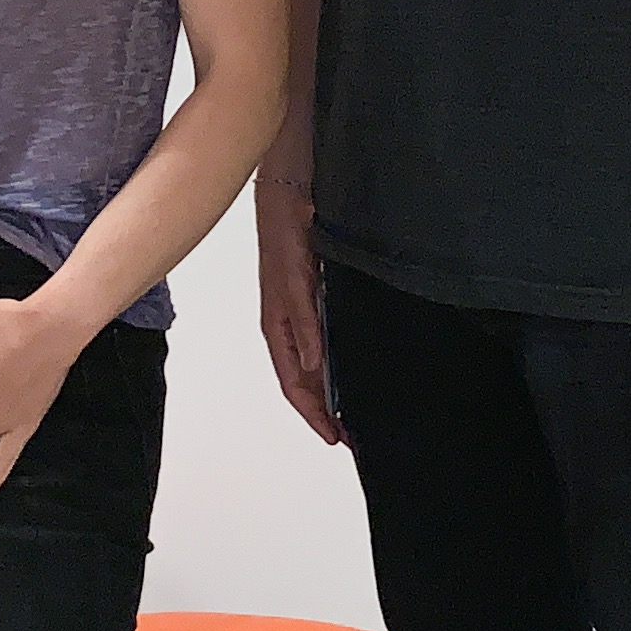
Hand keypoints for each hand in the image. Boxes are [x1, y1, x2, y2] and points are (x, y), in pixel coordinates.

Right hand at [254, 180, 341, 447]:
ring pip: (314, 364)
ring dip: (329, 390)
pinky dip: (336, 362)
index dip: (312, 413)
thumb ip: (304, 320)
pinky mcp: (317, 298)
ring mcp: (303, 312)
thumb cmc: (284, 232)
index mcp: (278, 325)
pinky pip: (324, 341)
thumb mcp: (294, 279)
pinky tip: (352, 366)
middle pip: (304, 380)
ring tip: (352, 411)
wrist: (291, 192)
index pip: (293, 382)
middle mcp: (290, 324)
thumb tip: (313, 364)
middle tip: (349, 436)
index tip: (333, 438)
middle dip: (322, 411)